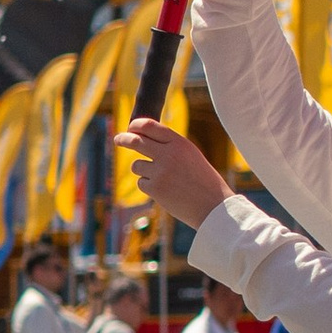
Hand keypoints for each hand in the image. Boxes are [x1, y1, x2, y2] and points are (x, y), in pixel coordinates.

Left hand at [117, 113, 230, 228]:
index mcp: (180, 143)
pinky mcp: (154, 188)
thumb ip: (171, 147)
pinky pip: (141, 182)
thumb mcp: (191, 156)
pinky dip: (149, 186)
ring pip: (136, 165)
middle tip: (118, 139)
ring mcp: (160, 171)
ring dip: (143, 170)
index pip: (150, 126)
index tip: (131, 127)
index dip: (136, 125)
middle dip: (124, 139)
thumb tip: (144, 139)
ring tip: (164, 180)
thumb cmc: (204, 181)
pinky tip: (166, 191)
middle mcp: (168, 154)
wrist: (213, 206)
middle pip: (136, 141)